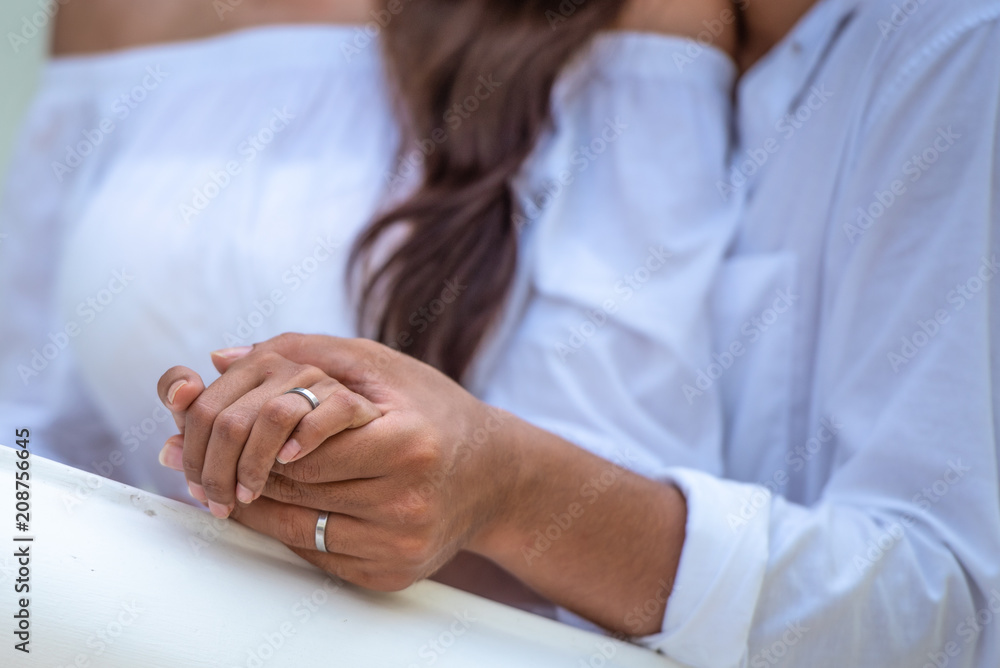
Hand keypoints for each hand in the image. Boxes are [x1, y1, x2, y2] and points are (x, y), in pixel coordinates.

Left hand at [186, 334, 518, 591]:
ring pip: (297, 528)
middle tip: (201, 452)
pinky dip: (285, 528)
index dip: (258, 437)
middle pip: (295, 489)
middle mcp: (407, 502)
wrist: (493, 477)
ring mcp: (399, 546)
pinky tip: (271, 504)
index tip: (226, 423)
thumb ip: (305, 352)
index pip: (302, 448)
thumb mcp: (379, 366)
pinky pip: (316, 554)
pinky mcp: (390, 575)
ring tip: (228, 476)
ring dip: (255, 501)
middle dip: (245, 467)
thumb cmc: (432, 410)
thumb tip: (221, 358)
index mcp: (408, 443)